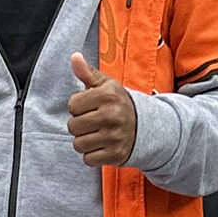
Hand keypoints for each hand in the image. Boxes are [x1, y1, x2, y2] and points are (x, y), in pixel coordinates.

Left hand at [67, 50, 138, 165]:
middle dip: (79, 125)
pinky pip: (88, 159)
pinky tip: (101, 145)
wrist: (145, 125)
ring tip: (96, 133)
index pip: (72, 105)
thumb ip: (87, 72)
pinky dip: (92, 155)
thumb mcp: (106, 85)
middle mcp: (112, 115)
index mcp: (108, 95)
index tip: (89, 106)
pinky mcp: (116, 154)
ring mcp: (115, 136)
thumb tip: (74, 57)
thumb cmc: (118, 103)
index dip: (77, 106)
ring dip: (84, 141)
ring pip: (78, 144)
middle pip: (73, 126)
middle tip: (92, 121)